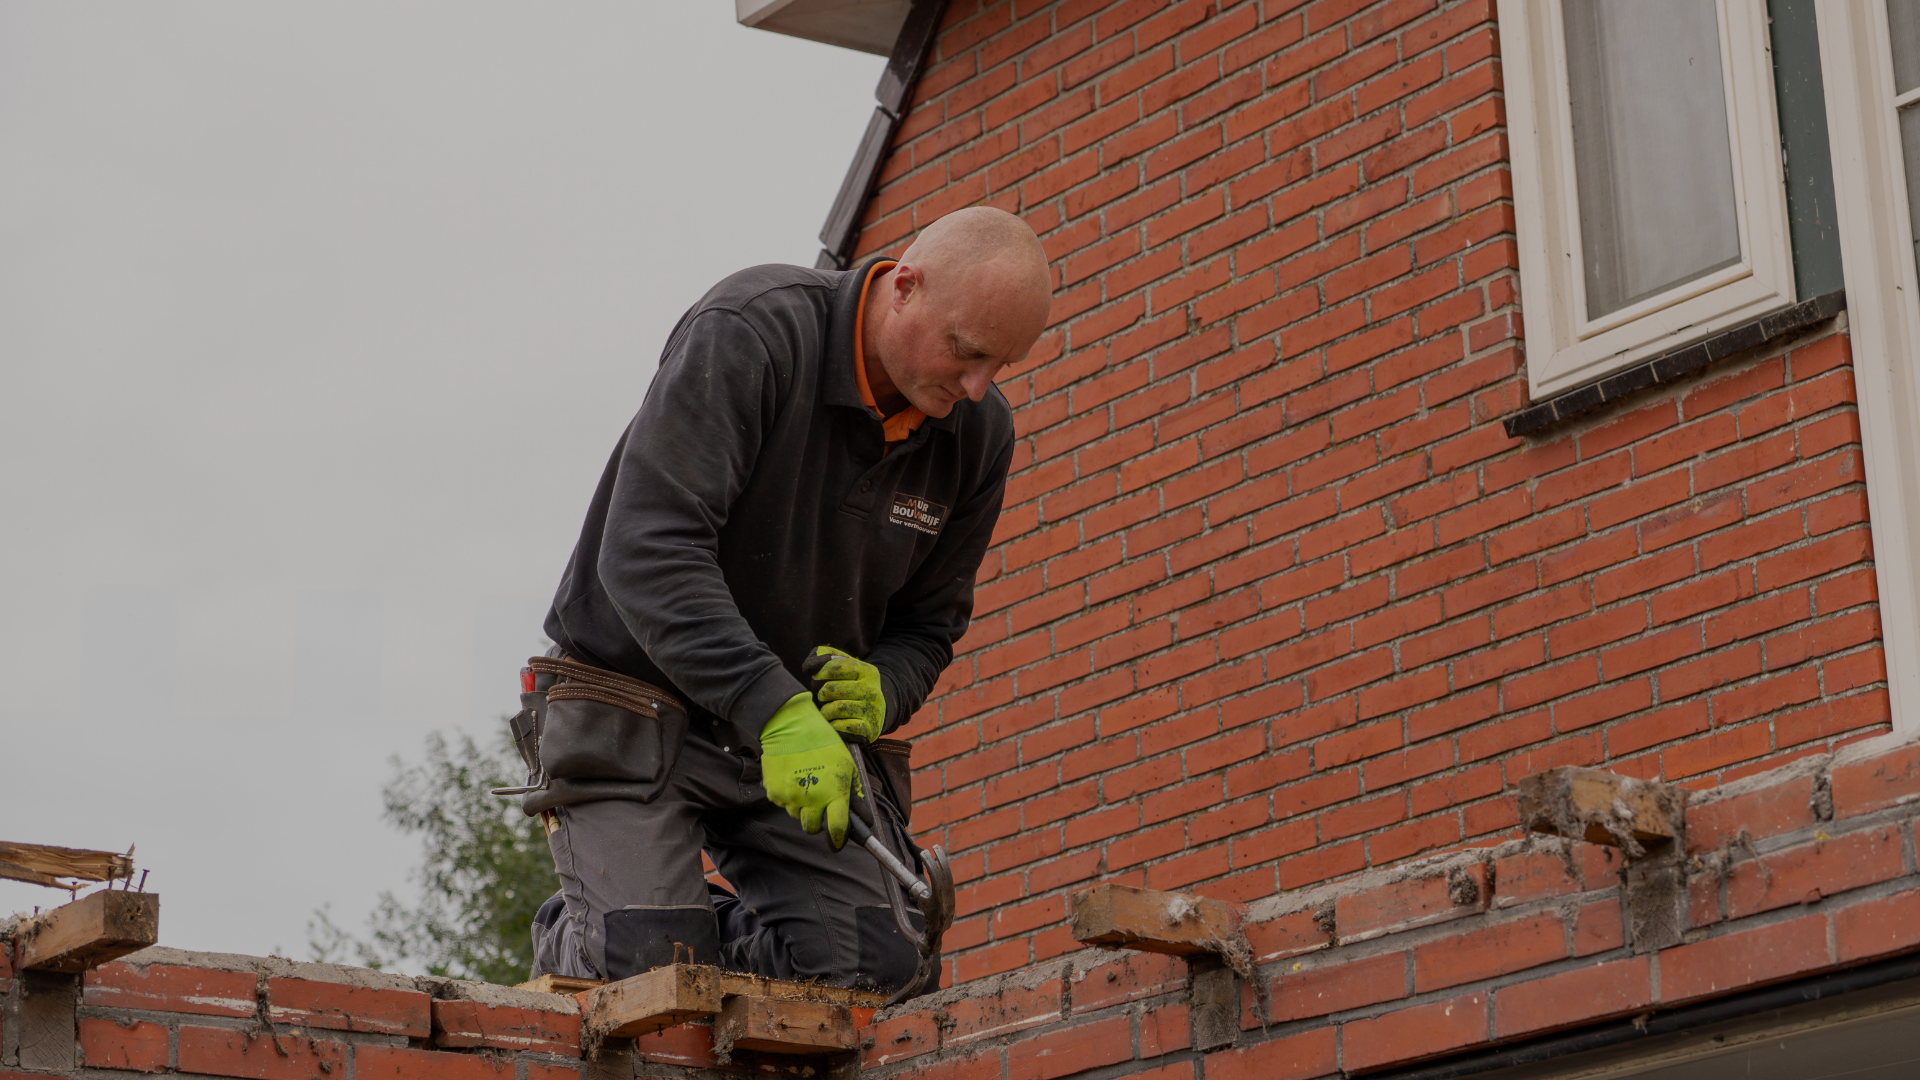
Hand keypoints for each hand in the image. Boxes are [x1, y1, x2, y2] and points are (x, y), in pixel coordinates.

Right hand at [759, 692, 859, 848]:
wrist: (791, 727)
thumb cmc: (824, 744)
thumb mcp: (847, 766)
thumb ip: (855, 794)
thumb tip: (864, 819)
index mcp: (834, 792)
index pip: (837, 828)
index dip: (839, 839)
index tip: (838, 842)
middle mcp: (812, 798)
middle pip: (812, 828)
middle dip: (818, 823)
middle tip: (820, 807)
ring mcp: (790, 797)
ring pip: (797, 816)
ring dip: (803, 807)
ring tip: (806, 783)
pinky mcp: (774, 793)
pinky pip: (784, 804)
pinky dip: (789, 797)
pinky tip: (793, 777)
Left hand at [803, 645, 884, 743]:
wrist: (875, 711)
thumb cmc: (850, 685)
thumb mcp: (842, 664)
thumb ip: (823, 656)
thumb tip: (809, 668)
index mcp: (866, 671)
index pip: (834, 668)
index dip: (819, 674)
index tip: (819, 679)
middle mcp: (872, 690)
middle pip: (830, 689)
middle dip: (821, 694)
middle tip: (823, 698)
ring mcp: (872, 710)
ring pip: (835, 709)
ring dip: (825, 711)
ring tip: (827, 711)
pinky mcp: (869, 728)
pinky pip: (843, 727)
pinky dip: (834, 725)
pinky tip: (835, 723)